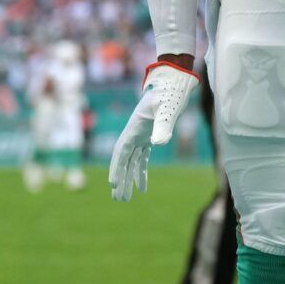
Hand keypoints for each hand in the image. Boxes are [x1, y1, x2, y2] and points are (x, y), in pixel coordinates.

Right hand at [108, 59, 199, 201]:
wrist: (172, 83)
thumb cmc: (169, 95)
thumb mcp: (166, 110)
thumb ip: (162, 126)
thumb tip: (158, 144)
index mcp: (134, 129)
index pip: (121, 152)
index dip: (116, 168)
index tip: (112, 184)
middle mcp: (134, 134)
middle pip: (124, 161)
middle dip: (120, 180)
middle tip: (118, 200)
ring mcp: (141, 136)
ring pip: (131, 163)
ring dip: (128, 180)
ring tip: (126, 198)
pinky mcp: (149, 137)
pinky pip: (142, 159)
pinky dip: (141, 173)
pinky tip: (142, 188)